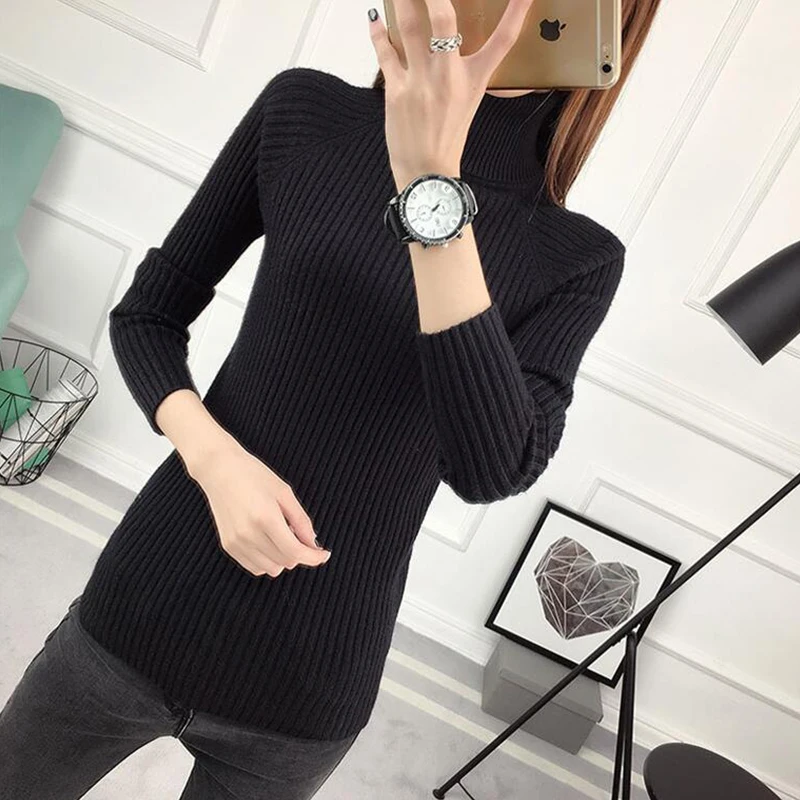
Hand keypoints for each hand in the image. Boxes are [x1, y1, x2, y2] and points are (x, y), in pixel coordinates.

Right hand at [189, 440, 330, 577]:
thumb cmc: (252, 475)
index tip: (324, 554)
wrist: (219, 469)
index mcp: (265, 517)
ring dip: (283, 558)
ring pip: (271, 569)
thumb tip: (312, 543)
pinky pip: (255, 568)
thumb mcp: (284, 492)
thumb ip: (301, 520)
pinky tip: (268, 542)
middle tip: (298, 533)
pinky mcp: (228, 547)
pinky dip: (267, 560)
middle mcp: (249, 534)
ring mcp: (236, 543)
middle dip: (300, 552)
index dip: (314, 557)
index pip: (295, 552)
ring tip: (281, 535)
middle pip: (286, 562)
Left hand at [367, 0, 536, 186]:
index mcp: (473, 81)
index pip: (503, 41)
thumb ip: (459, 73)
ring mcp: (421, 83)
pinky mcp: (397, 92)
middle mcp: (449, 78)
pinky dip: (377, 33)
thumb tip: (445, 44)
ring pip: (409, 28)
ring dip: (402, 0)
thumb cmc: (445, 141)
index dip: (517, 13)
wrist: (426, 174)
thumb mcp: (466, 105)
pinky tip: (373, 17)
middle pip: (444, 21)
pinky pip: (385, 53)